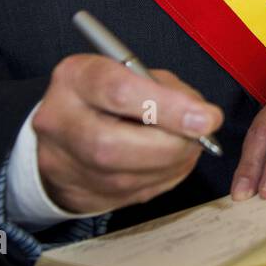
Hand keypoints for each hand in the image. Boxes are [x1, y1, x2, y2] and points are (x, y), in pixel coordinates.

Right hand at [33, 54, 223, 214]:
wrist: (65, 132)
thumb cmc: (107, 95)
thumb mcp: (133, 72)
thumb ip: (166, 88)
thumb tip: (201, 115)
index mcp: (75, 78)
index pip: (118, 92)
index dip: (168, 107)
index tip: (205, 117)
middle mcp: (60, 121)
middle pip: (112, 145)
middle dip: (170, 144)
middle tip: (202, 135)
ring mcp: (65, 164)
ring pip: (125, 176)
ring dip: (172, 163)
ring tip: (190, 145)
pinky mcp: (82, 194)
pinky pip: (134, 192)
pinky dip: (164, 177)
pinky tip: (172, 161)